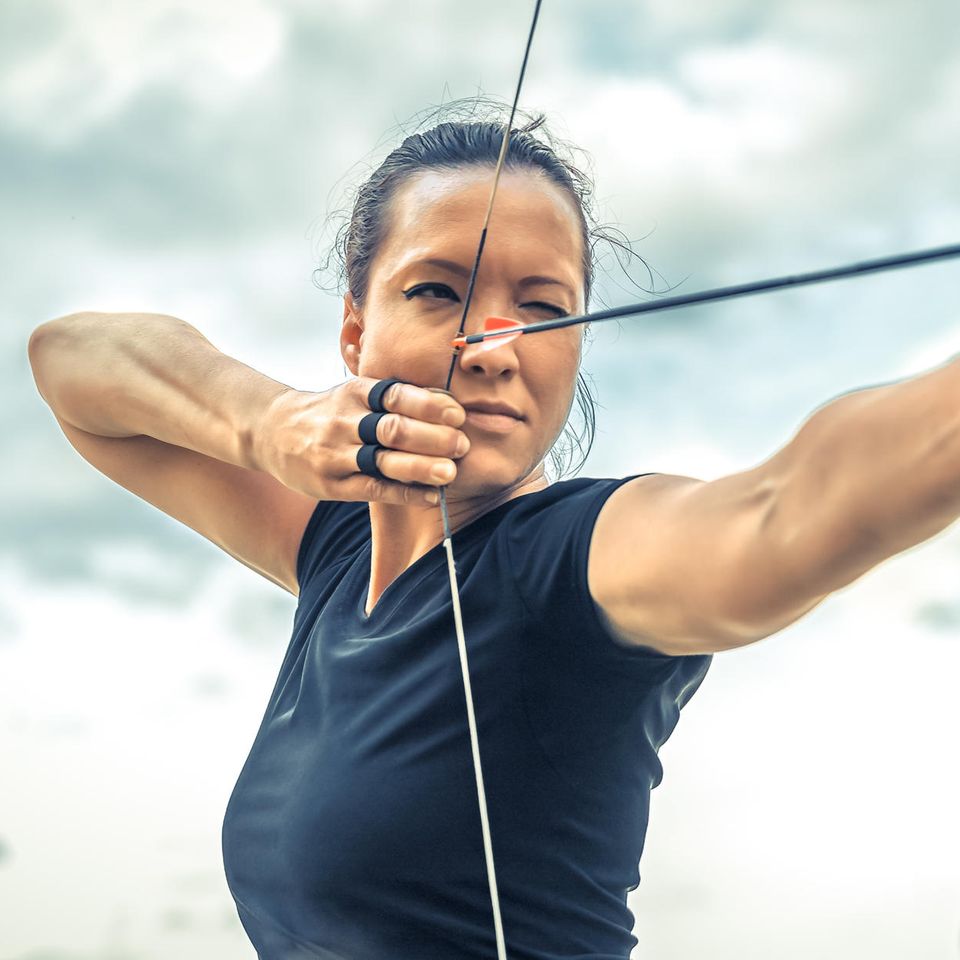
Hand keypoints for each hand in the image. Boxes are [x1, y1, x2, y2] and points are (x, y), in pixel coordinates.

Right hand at [254, 379, 468, 505]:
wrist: (272, 431)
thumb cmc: (332, 411)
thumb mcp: (356, 394)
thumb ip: (396, 398)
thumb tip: (449, 401)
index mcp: (356, 393)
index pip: (397, 395)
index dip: (430, 405)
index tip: (458, 415)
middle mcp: (345, 421)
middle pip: (393, 429)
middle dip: (432, 438)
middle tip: (462, 445)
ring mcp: (335, 454)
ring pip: (383, 461)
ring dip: (421, 467)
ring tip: (450, 472)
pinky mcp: (330, 484)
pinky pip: (372, 489)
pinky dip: (404, 494)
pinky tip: (431, 496)